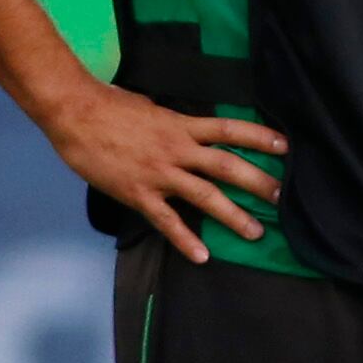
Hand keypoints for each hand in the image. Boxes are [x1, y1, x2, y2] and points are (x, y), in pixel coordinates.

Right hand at [39, 80, 287, 263]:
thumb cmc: (113, 106)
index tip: (286, 146)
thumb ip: (176, 123)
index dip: (259, 137)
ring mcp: (160, 174)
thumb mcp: (154, 108)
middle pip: (227, 166)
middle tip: (283, 197)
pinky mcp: (139, 194)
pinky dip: (185, 240)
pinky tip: (202, 256)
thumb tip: (192, 129)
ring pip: (205, 196)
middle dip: (258, 182)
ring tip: (256, 232)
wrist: (76, 115)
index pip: (230, 129)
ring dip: (233, 215)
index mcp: (183, 124)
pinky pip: (167, 221)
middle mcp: (178, 149)